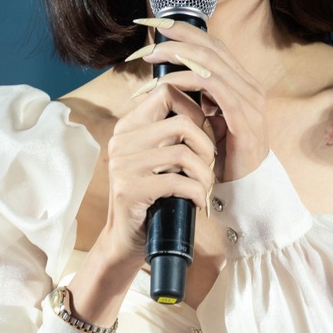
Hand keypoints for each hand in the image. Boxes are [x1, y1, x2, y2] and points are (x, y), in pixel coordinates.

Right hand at [103, 81, 215, 260]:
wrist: (126, 241)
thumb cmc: (153, 196)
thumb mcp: (160, 158)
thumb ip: (173, 134)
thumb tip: (211, 106)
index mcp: (129, 126)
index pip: (166, 92)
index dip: (194, 107)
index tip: (204, 132)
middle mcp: (121, 140)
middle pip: (182, 122)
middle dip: (206, 145)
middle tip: (208, 165)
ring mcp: (122, 165)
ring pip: (184, 153)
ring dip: (205, 173)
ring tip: (205, 186)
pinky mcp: (129, 189)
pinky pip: (178, 181)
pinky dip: (197, 192)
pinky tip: (198, 201)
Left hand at [131, 21, 268, 183]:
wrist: (248, 189)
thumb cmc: (225, 156)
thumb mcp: (212, 120)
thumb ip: (202, 98)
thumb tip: (173, 79)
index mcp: (243, 83)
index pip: (214, 45)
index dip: (188, 30)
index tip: (159, 24)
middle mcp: (250, 86)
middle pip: (212, 47)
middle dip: (179, 36)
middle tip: (150, 34)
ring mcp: (250, 100)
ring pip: (212, 63)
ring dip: (178, 55)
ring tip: (151, 55)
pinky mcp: (243, 117)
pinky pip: (213, 88)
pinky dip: (187, 81)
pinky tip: (166, 82)